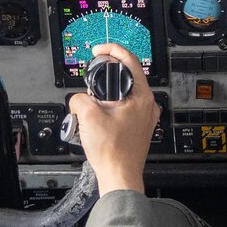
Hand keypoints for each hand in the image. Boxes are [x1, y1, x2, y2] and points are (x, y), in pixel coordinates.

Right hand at [67, 44, 156, 195]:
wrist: (119, 176)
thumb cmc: (113, 152)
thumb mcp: (88, 116)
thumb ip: (80, 98)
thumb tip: (78, 98)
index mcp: (142, 96)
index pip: (130, 59)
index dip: (112, 50)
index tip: (99, 50)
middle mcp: (148, 104)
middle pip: (126, 76)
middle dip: (106, 76)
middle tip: (91, 83)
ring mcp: (145, 116)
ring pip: (124, 94)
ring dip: (106, 95)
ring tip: (93, 106)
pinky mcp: (139, 127)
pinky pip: (124, 108)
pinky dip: (110, 108)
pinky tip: (99, 119)